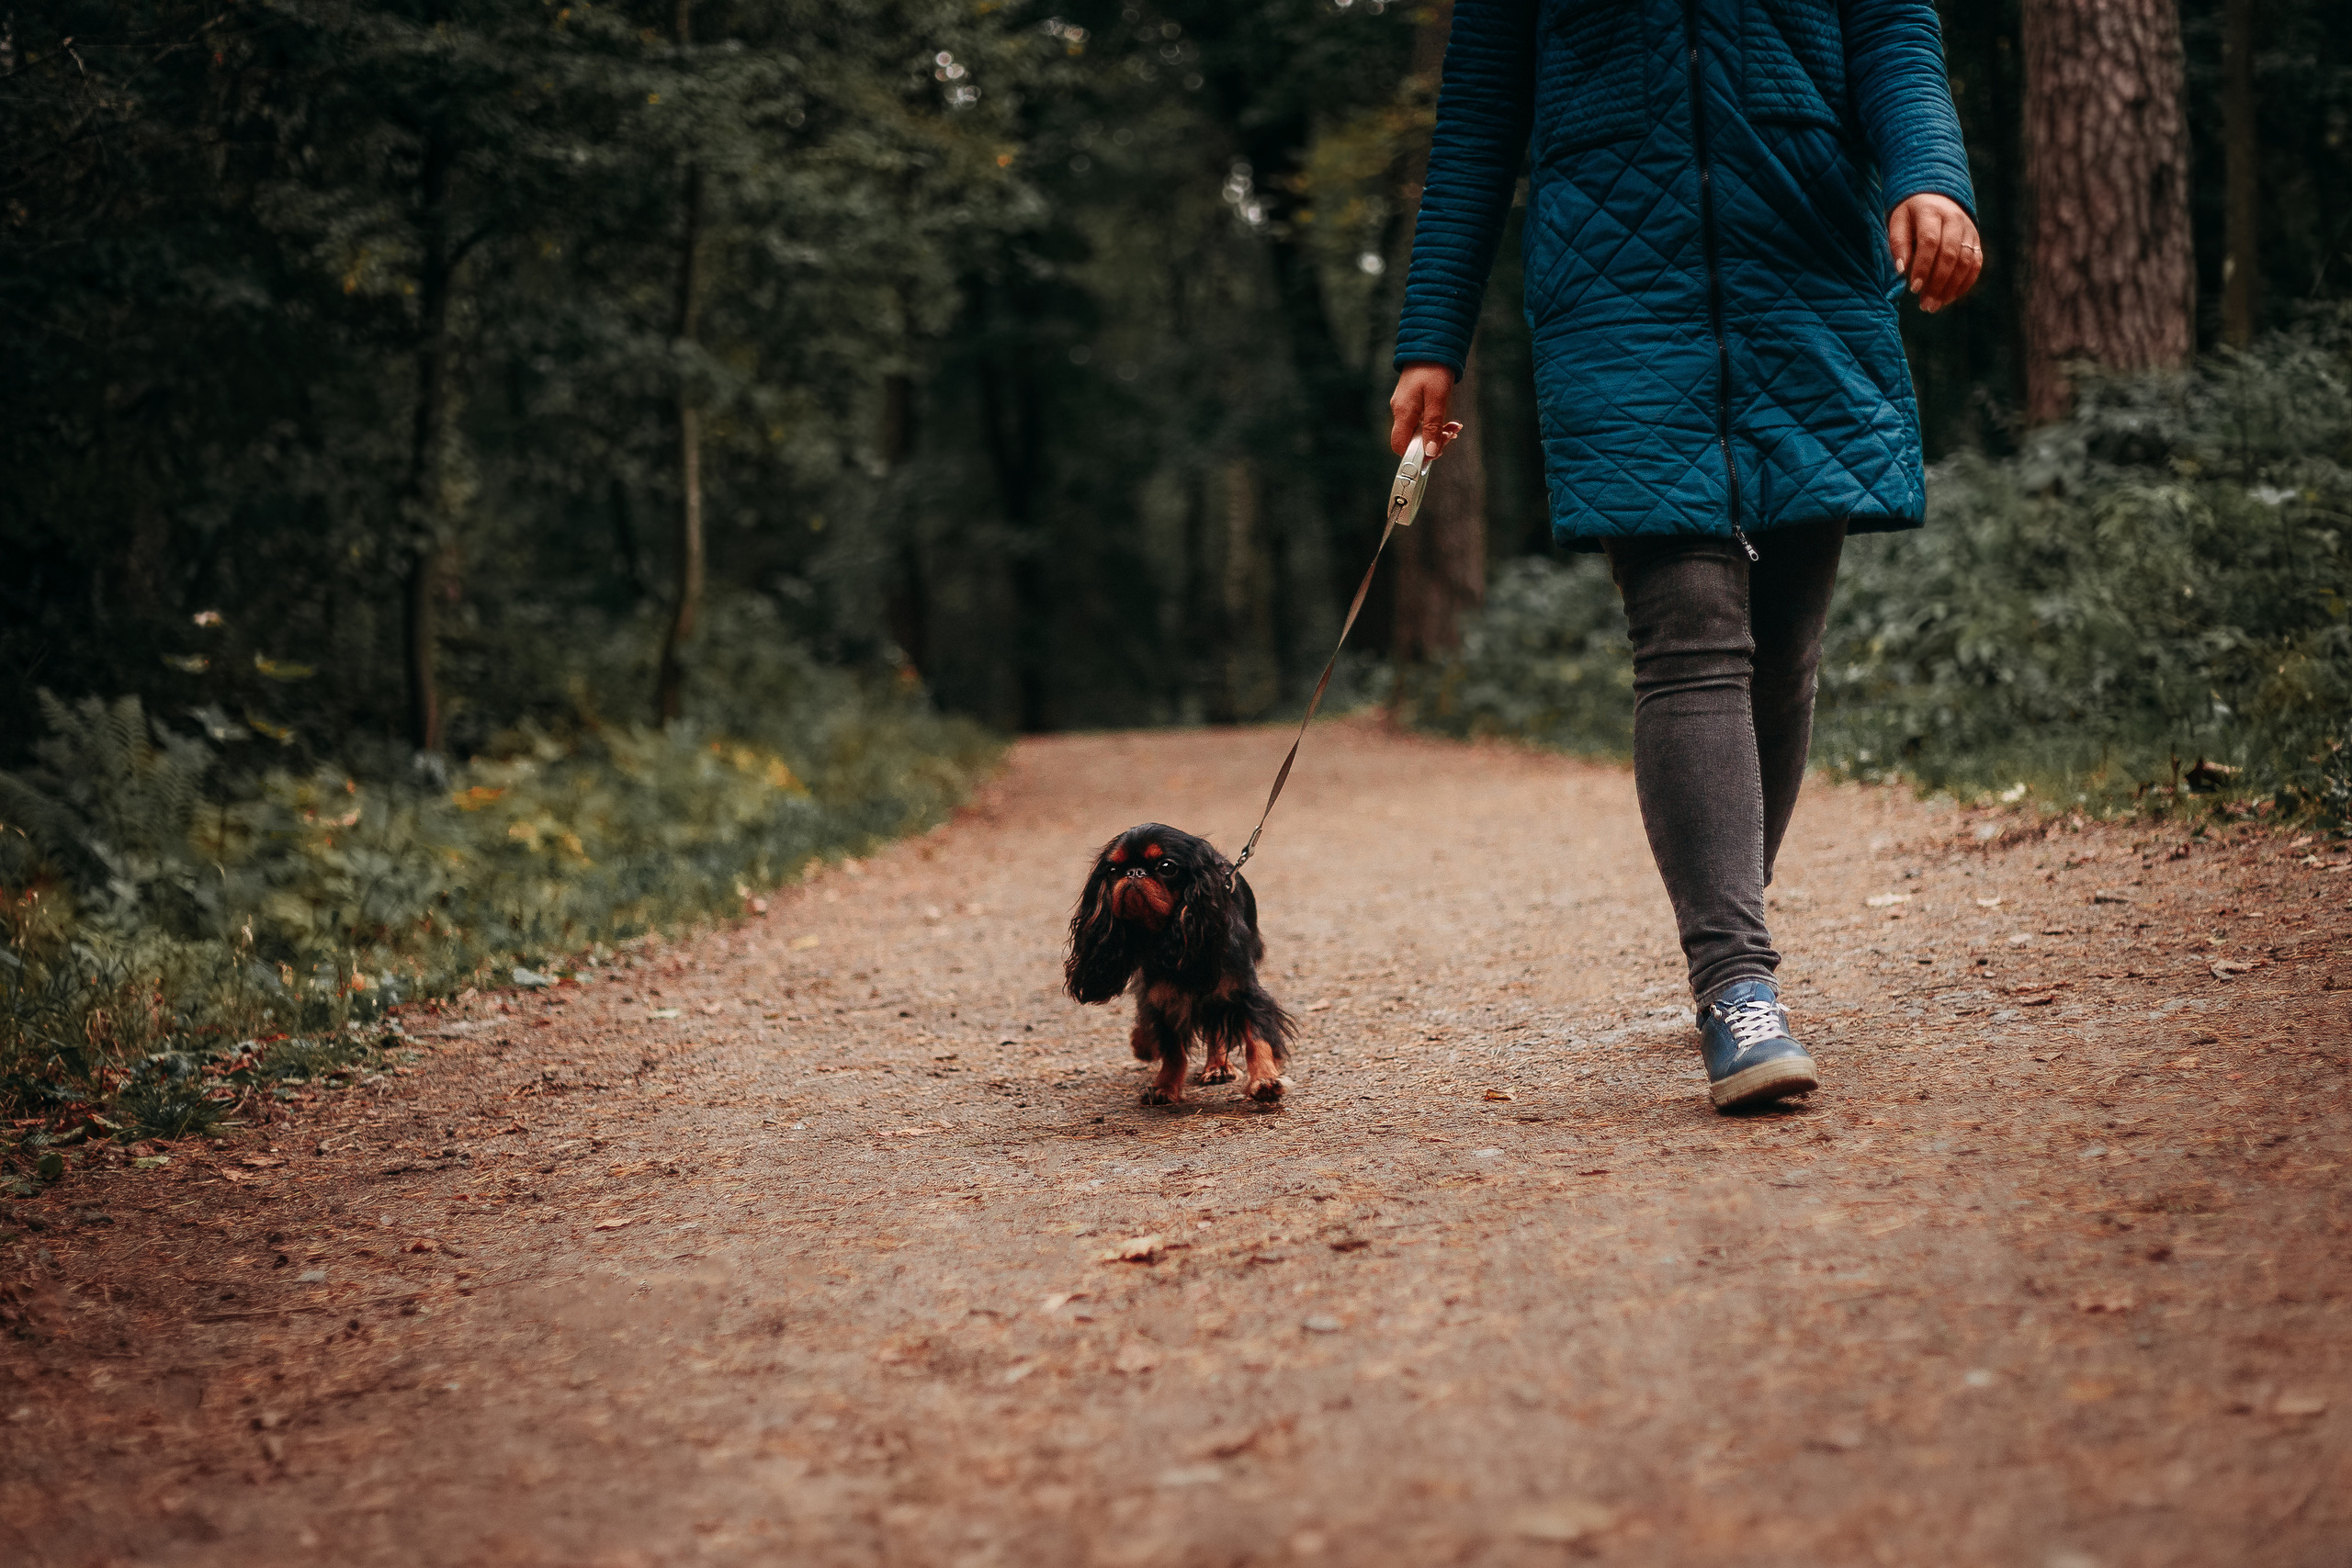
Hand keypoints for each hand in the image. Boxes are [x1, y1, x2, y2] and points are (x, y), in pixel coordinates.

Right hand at [1388, 363, 1455, 456]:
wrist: (1431, 345)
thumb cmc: (1434, 370)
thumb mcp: (1438, 400)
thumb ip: (1433, 427)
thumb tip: (1430, 452)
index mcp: (1403, 412)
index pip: (1399, 446)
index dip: (1415, 455)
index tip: (1434, 453)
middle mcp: (1400, 411)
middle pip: (1410, 441)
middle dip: (1431, 443)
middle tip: (1450, 436)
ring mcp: (1404, 407)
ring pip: (1417, 432)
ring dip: (1436, 434)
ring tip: (1453, 428)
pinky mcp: (1411, 402)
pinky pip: (1420, 421)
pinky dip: (1434, 424)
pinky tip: (1447, 422)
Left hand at [1887, 192, 1981, 313]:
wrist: (1937, 195)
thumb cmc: (1911, 213)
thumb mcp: (1898, 221)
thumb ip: (1898, 243)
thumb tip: (1901, 271)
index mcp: (1931, 212)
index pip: (1930, 242)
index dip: (1923, 266)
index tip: (1913, 288)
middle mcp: (1955, 219)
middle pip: (1950, 254)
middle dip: (1938, 283)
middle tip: (1925, 305)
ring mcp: (1968, 230)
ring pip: (1966, 261)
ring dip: (1951, 287)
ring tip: (1935, 305)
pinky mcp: (1976, 240)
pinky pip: (1976, 263)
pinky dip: (1965, 283)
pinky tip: (1950, 298)